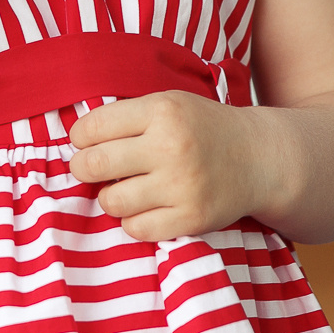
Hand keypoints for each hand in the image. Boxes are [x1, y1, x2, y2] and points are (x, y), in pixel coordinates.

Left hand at [68, 91, 269, 241]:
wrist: (258, 158)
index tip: (83, 142)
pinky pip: (137, 229)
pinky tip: (143, 207)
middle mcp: (171, 147)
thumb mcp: (167, 103)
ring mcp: (182, 186)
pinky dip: (132, 221)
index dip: (79, 137)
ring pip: (112, 201)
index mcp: (162, 112)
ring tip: (121, 188)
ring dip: (108, 197)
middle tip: (89, 167)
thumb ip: (126, 116)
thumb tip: (75, 138)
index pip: (94, 127)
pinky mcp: (192, 219)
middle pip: (96, 164)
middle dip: (82, 167)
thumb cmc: (201, 127)